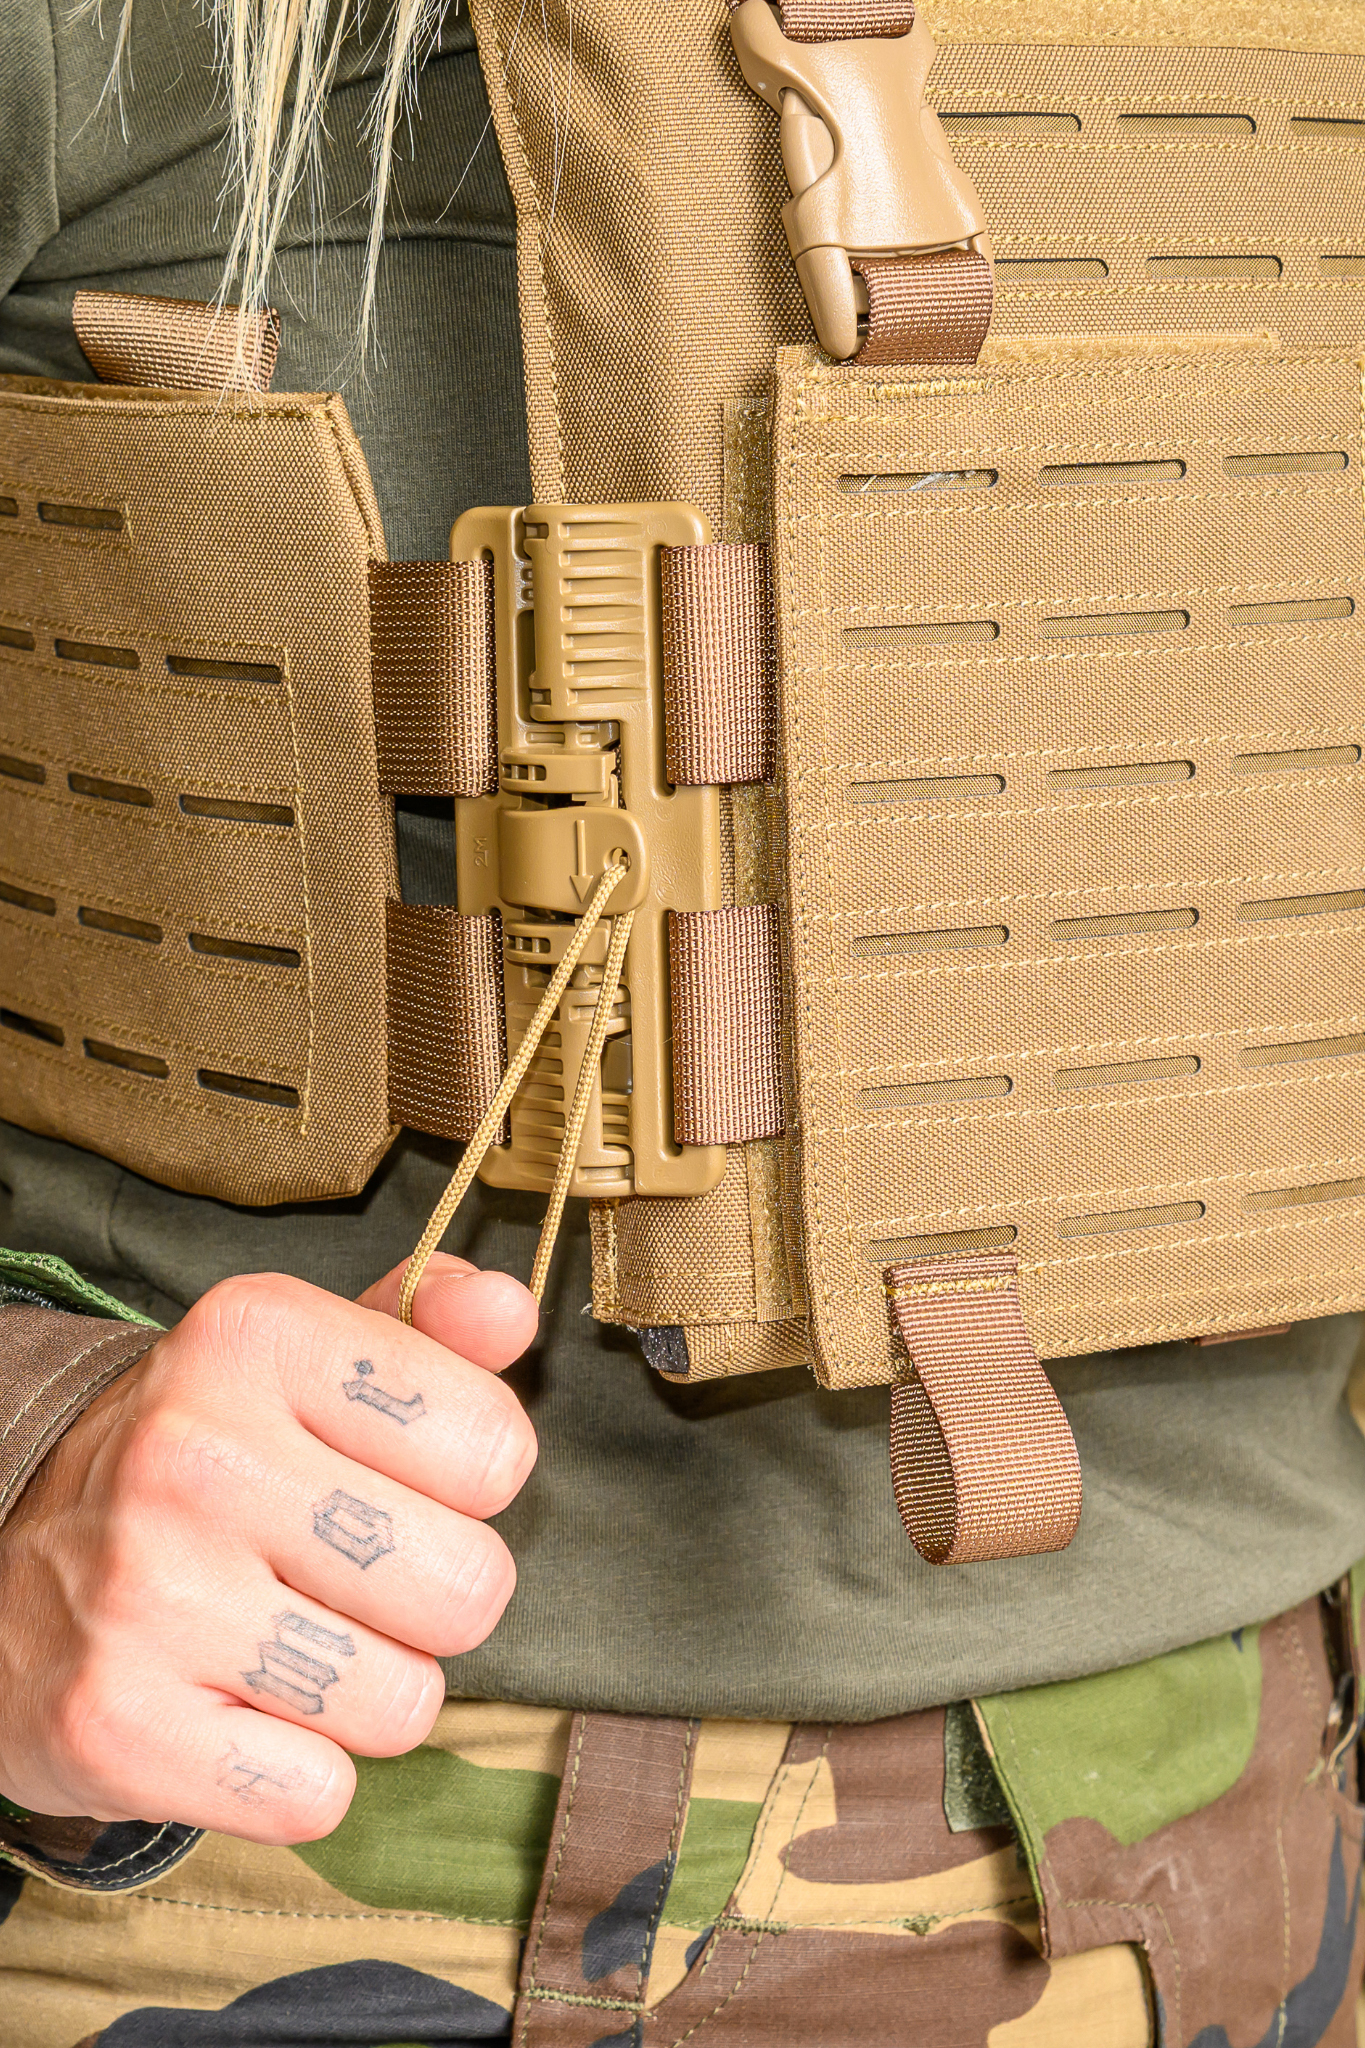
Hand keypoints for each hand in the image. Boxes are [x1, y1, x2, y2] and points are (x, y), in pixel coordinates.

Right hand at [0, 1254, 537, 1845]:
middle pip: (470, 1588)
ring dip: (367, 1694)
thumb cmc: (200, 1460)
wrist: (4, 1564)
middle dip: (434, 1603)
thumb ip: (426, 1326)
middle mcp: (194, 1452)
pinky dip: (298, 1775)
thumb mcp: (300, 1360)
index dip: (471, 1484)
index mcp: (255, 1340)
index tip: (398, 1481)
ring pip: (404, 1702)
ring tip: (290, 1642)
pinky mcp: (116, 1725)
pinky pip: (320, 1795)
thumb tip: (512, 1309)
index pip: (493, 1448)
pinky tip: (237, 1711)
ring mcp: (148, 1591)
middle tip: (349, 1578)